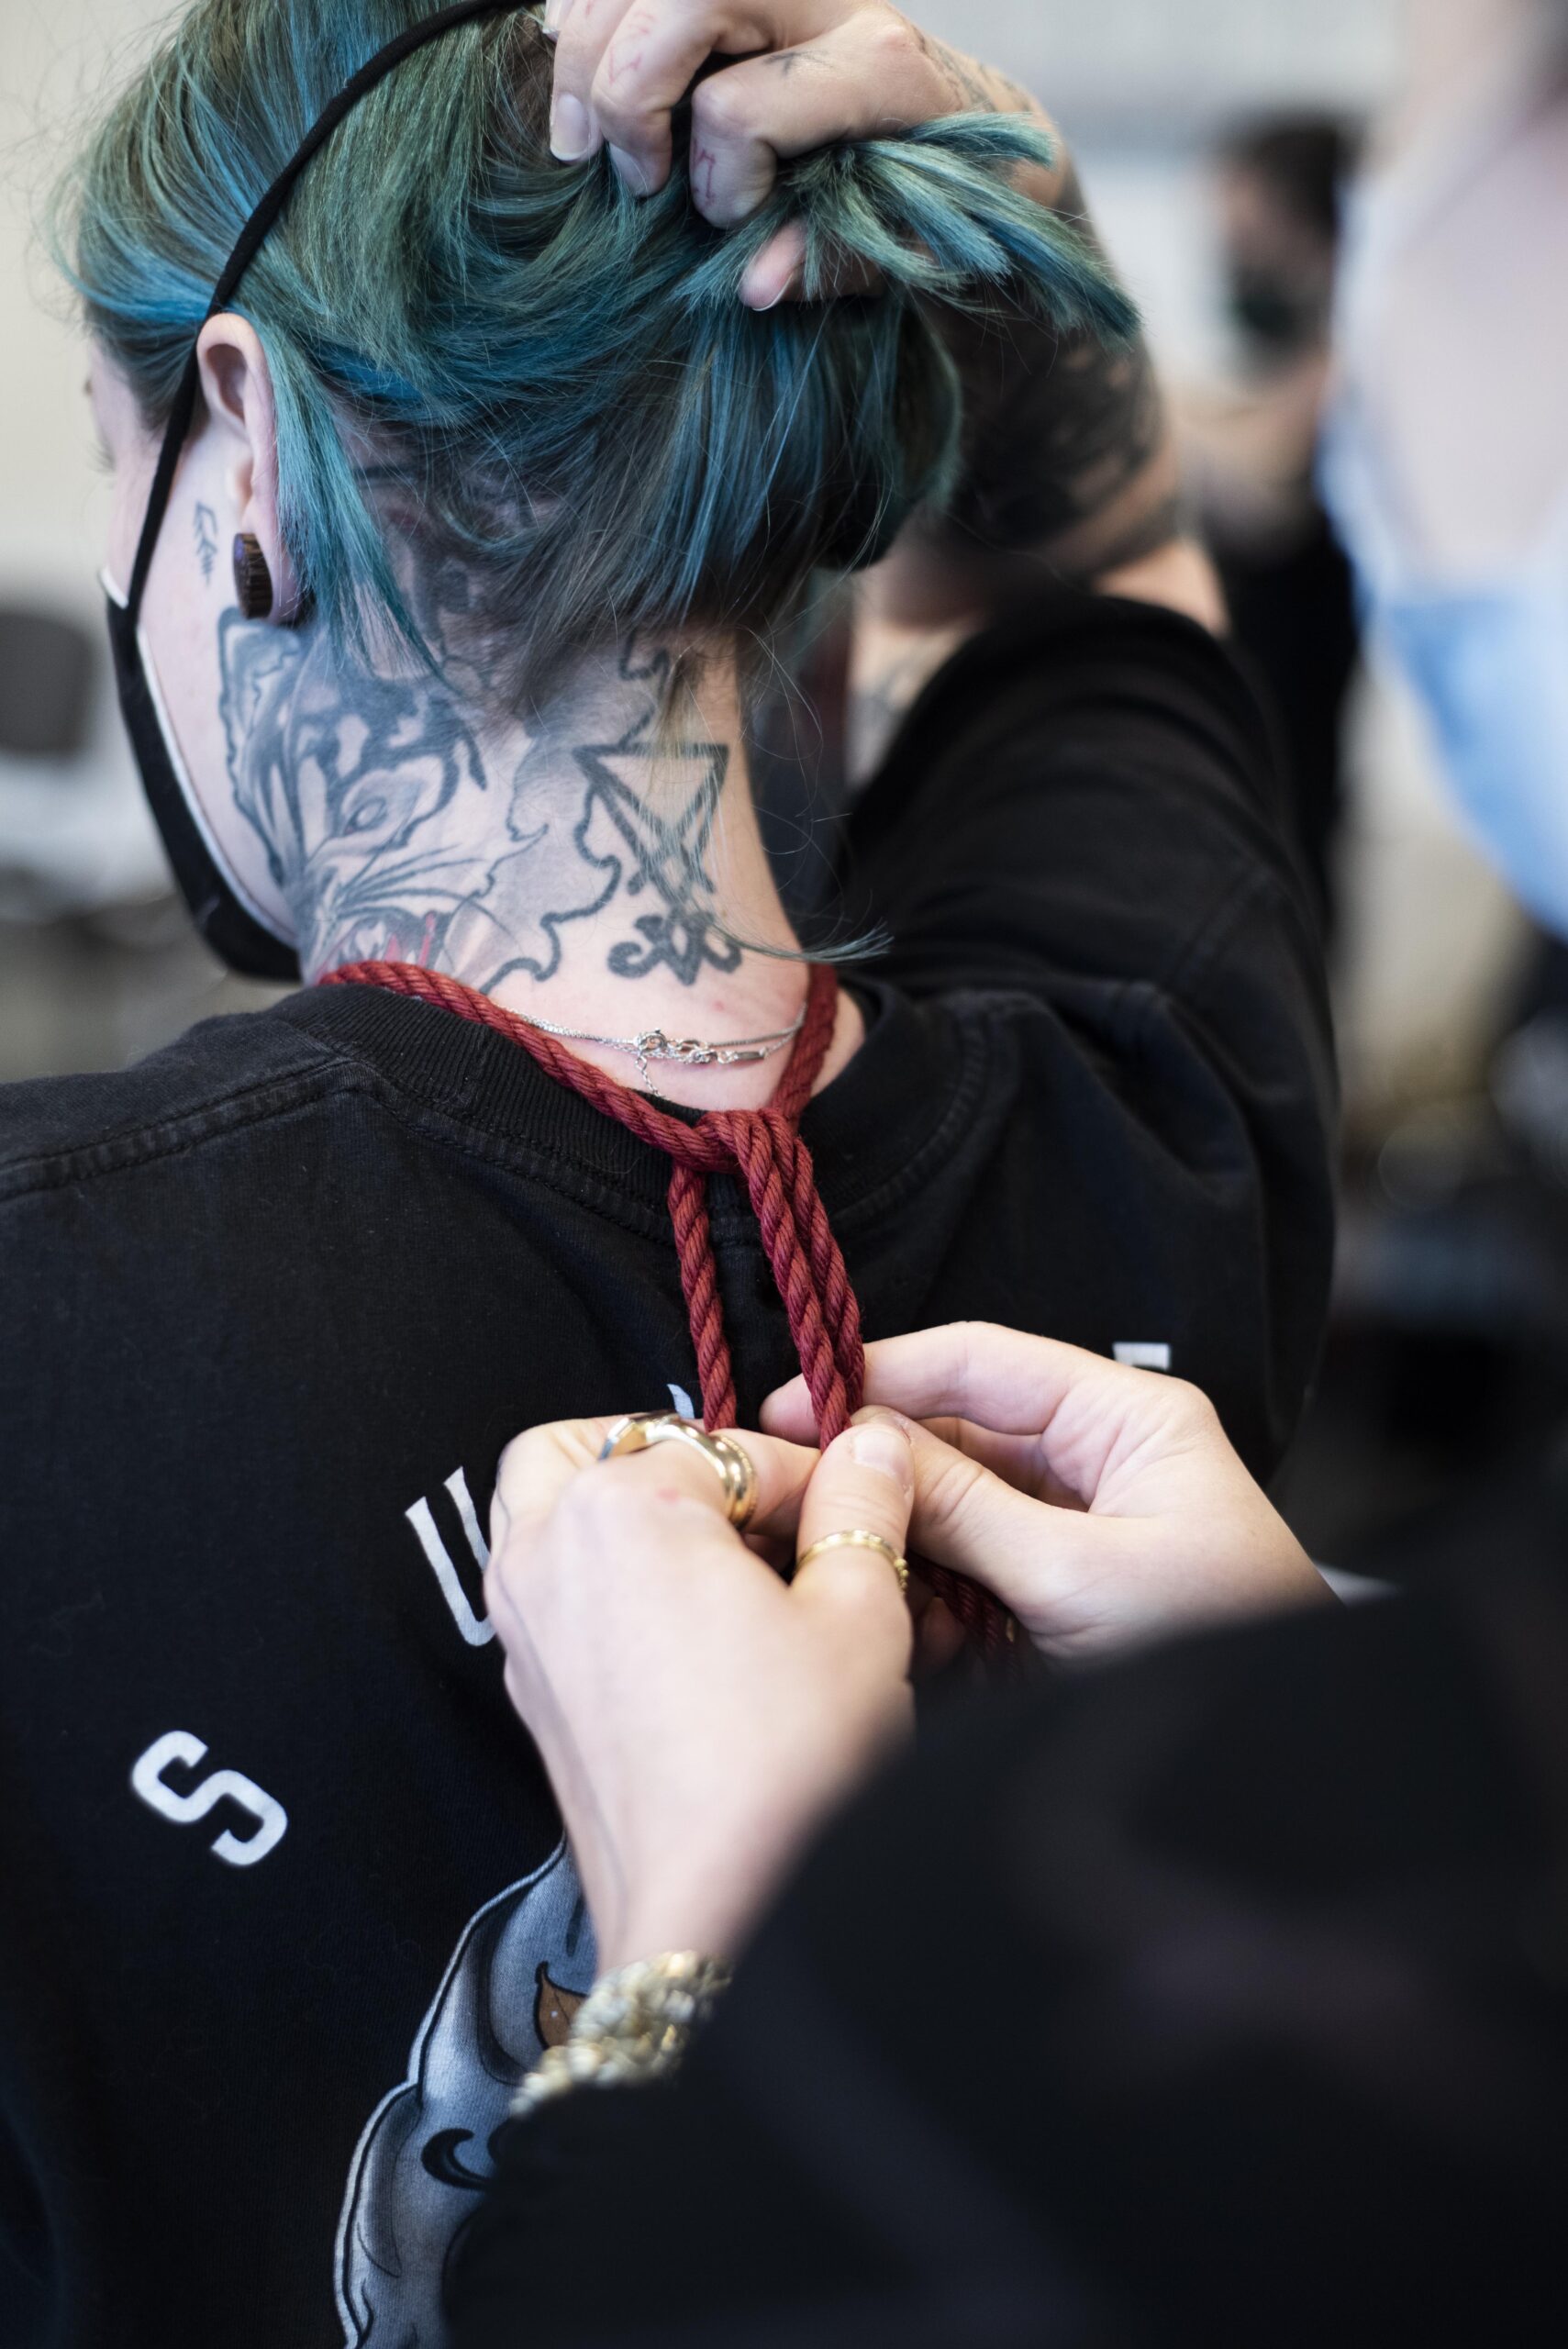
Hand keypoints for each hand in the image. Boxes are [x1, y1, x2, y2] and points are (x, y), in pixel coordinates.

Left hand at [486, 1414, 915, 1967]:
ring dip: (627, 1514)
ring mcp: (525, 1630)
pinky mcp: (532, 1696)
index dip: (809, 1477)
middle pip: (589, 1448)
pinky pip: (554, 1594)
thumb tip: (870, 1445)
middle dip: (674, 1458)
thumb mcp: (858, 1615)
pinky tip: (698, 1632)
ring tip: (726, 1565)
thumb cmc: (789, 1767)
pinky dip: (609, 1582)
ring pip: (552, 1516)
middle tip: (760, 1509)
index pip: (730, 1446)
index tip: (858, 1512)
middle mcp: (547, 1554)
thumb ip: (861, 1509)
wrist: (722, 1917)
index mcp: (622, 1507)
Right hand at [542, 0, 1041, 303]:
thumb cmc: (924, 190)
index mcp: (877, 65)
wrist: (961, 117)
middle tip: (632, 178)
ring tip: (578, 140)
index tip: (731, 220)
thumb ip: (824, 259)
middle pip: (676, 5)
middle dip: (624, 98)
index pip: (740, 111)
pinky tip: (576, 66)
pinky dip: (586, 20)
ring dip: (586, 60)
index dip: (718, 184)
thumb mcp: (894, 242)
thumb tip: (754, 284)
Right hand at [765, 1324, 1330, 1658]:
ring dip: (892, 1538)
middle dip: (875, 1464)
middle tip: (786, 1489)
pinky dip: (918, 1595)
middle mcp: (1091, 1462)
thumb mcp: (1080, 1574)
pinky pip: (960, 1575)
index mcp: (1124, 1419)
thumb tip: (859, 1446)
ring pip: (945, 1509)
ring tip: (833, 1564)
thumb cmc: (1220, 1646)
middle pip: (952, 1434)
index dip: (880, 1372)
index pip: (980, 1361)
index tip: (793, 1400)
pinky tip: (886, 1620)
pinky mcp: (1044, 1599)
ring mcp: (1065, 1532)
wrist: (1273, 1769)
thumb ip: (964, 1507)